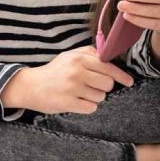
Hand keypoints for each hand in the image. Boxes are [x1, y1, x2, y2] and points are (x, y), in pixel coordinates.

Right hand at [1, 46, 133, 114]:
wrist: (30, 86)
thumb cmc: (55, 71)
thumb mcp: (70, 55)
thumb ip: (90, 53)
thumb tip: (110, 55)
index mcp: (79, 58)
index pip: (108, 67)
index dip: (121, 76)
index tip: (129, 81)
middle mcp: (76, 71)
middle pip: (107, 84)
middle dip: (104, 87)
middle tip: (92, 86)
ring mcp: (72, 88)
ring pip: (100, 97)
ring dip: (94, 97)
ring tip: (80, 93)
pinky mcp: (67, 103)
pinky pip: (91, 108)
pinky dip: (87, 106)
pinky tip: (77, 101)